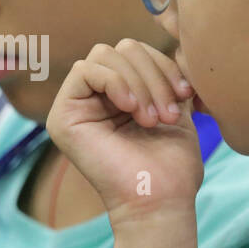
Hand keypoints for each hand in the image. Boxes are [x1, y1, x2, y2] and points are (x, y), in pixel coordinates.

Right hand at [45, 39, 203, 228]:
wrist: (159, 202)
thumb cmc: (171, 166)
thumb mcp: (173, 107)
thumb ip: (164, 75)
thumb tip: (174, 46)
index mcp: (118, 95)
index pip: (135, 51)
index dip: (162, 63)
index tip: (186, 94)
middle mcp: (94, 97)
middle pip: (120, 48)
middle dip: (152, 73)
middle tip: (167, 114)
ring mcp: (75, 105)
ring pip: (105, 55)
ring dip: (139, 82)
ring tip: (153, 119)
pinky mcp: (63, 116)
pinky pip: (86, 70)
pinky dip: (116, 84)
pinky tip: (132, 110)